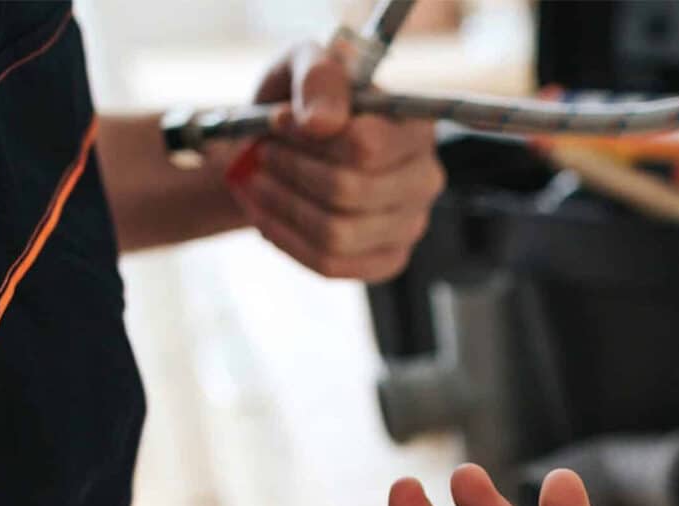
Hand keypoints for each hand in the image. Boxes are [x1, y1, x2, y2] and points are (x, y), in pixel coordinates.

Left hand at [226, 41, 444, 281]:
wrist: (292, 148)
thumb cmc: (305, 105)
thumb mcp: (306, 66)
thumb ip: (318, 77)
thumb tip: (320, 123)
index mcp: (417, 128)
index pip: (367, 146)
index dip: (311, 137)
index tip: (275, 122)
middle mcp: (424, 180)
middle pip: (349, 192)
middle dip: (291, 172)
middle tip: (259, 155)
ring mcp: (408, 228)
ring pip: (337, 234)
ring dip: (283, 208)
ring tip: (254, 184)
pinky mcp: (385, 262)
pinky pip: (330, 265)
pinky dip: (286, 240)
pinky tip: (264, 217)